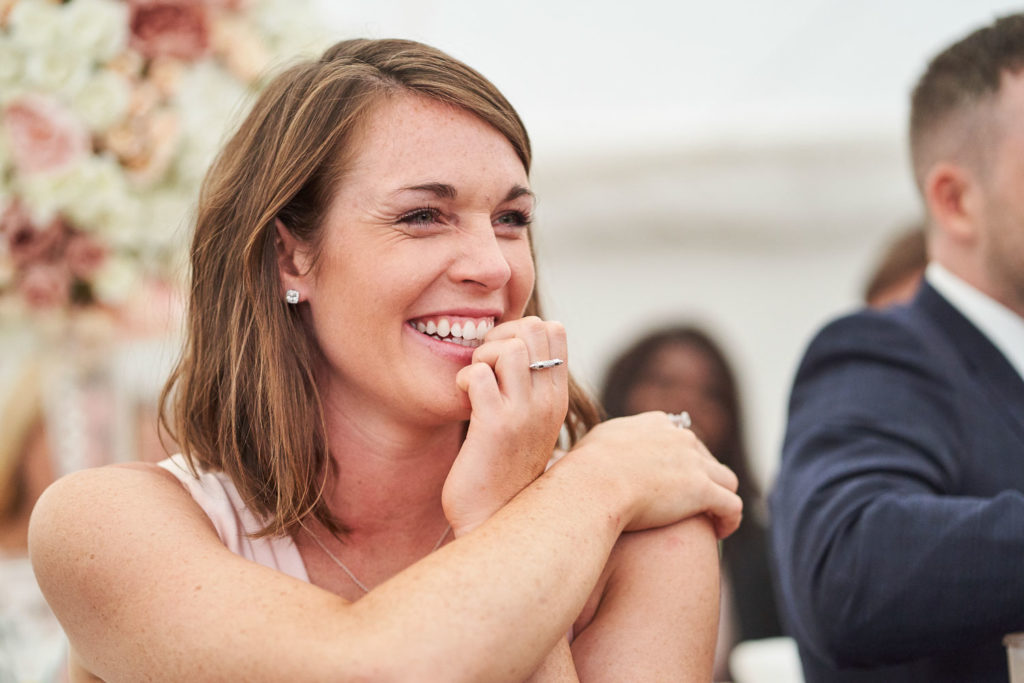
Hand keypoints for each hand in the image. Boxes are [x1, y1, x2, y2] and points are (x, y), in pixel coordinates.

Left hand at [442, 317, 568, 534]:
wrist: (493, 520)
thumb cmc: (501, 470)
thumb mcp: (527, 424)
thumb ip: (525, 388)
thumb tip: (507, 350)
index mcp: (556, 397)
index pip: (553, 330)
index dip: (518, 329)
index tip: (498, 356)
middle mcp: (547, 401)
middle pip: (532, 328)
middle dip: (498, 335)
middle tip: (482, 366)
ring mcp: (524, 414)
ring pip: (508, 347)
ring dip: (481, 356)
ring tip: (474, 383)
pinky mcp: (495, 427)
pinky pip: (478, 374)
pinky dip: (463, 379)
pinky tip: (462, 400)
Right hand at [565, 412, 741, 537]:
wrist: (592, 485)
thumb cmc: (579, 475)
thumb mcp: (583, 450)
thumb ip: (591, 452)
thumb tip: (562, 461)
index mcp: (650, 424)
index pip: (676, 433)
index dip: (677, 458)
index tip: (670, 478)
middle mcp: (677, 437)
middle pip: (703, 455)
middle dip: (701, 478)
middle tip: (691, 504)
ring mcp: (693, 463)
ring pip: (726, 479)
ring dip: (721, 498)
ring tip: (712, 519)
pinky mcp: (702, 490)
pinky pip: (732, 506)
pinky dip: (730, 520)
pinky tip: (720, 533)